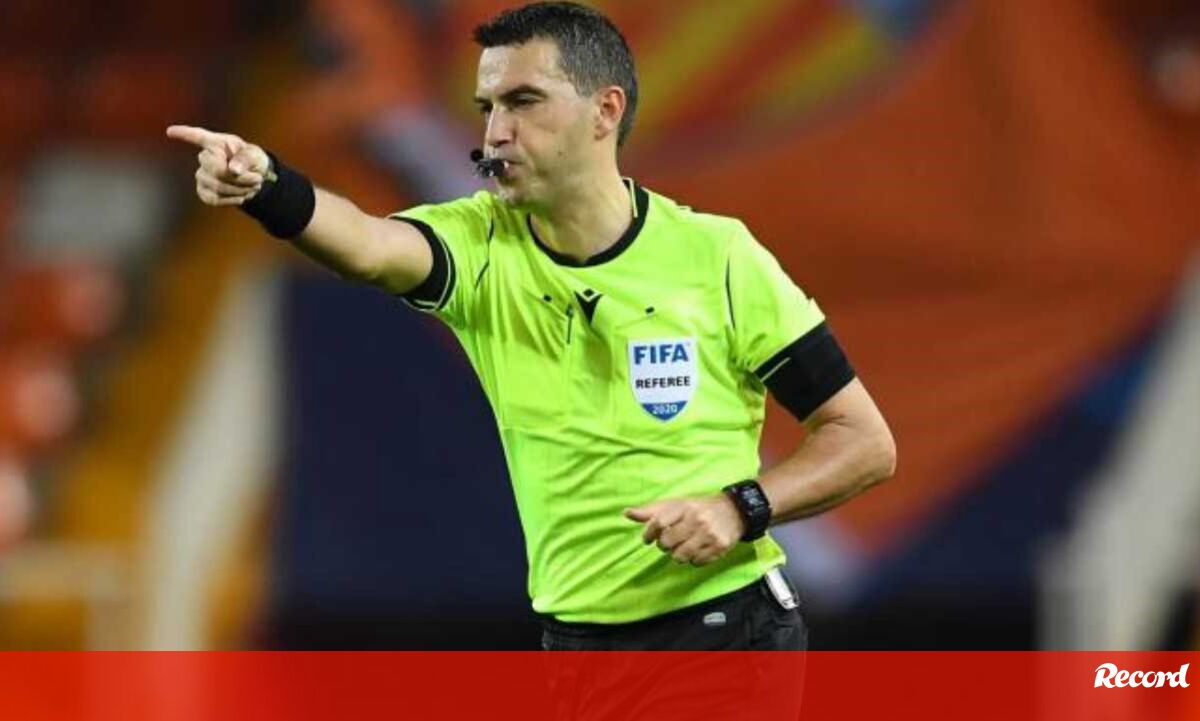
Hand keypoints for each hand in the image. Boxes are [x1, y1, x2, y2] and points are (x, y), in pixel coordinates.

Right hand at [165, 125, 269, 206]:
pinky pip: (214, 199)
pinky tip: (241, 197)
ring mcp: (202, 175)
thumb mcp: (254, 155)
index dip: (184, 134)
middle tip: (258, 179)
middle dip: (241, 179)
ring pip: (218, 187)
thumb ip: (245, 159)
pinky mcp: (204, 192)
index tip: (170, 131)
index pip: (197, 136)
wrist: (254, 178)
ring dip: (240, 190)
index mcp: (216, 143)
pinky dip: (232, 200)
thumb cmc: (252, 160)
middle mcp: (205, 158)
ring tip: (253, 187)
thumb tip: (232, 169)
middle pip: (218, 171)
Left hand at [624, 494, 745, 565]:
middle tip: (669, 541)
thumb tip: (626, 513)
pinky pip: (697, 563)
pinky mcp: (719, 548)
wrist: (733, 511)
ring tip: (683, 546)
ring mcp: (709, 535)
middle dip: (664, 545)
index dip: (649, 533)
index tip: (647, 538)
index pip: (658, 522)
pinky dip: (693, 560)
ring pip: (680, 556)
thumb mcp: (676, 505)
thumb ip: (651, 511)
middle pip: (667, 542)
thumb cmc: (698, 509)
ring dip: (677, 555)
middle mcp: (697, 520)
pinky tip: (696, 550)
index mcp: (684, 507)